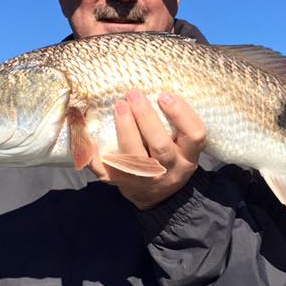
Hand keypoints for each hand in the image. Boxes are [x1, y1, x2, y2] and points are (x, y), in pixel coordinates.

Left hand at [88, 89, 206, 208]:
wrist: (156, 196)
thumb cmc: (169, 159)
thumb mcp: (183, 145)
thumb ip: (176, 123)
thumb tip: (157, 89)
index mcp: (188, 156)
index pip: (195, 135)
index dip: (181, 114)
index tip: (164, 95)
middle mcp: (170, 170)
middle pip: (160, 146)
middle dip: (146, 118)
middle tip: (133, 95)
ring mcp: (146, 179)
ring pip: (135, 158)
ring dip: (125, 129)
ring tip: (119, 106)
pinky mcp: (123, 183)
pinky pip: (107, 171)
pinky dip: (95, 156)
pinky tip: (90, 138)